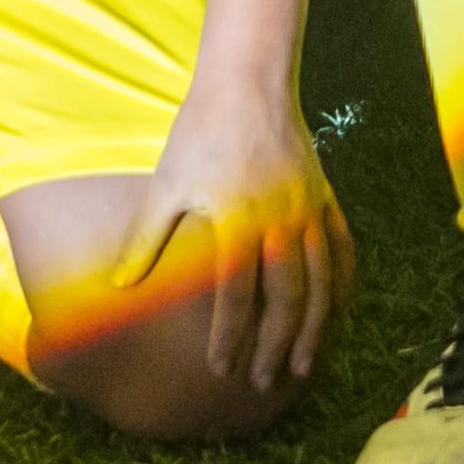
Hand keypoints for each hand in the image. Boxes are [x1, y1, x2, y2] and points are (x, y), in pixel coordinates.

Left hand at [98, 71, 352, 393]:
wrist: (249, 82)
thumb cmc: (200, 132)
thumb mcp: (165, 185)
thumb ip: (145, 241)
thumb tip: (120, 289)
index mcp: (239, 222)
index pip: (236, 296)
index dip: (229, 336)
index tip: (220, 370)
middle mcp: (281, 220)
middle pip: (287, 297)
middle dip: (277, 344)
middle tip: (266, 381)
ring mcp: (309, 208)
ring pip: (322, 279)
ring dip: (316, 325)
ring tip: (307, 363)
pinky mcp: (323, 195)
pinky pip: (341, 247)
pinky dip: (343, 283)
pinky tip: (340, 311)